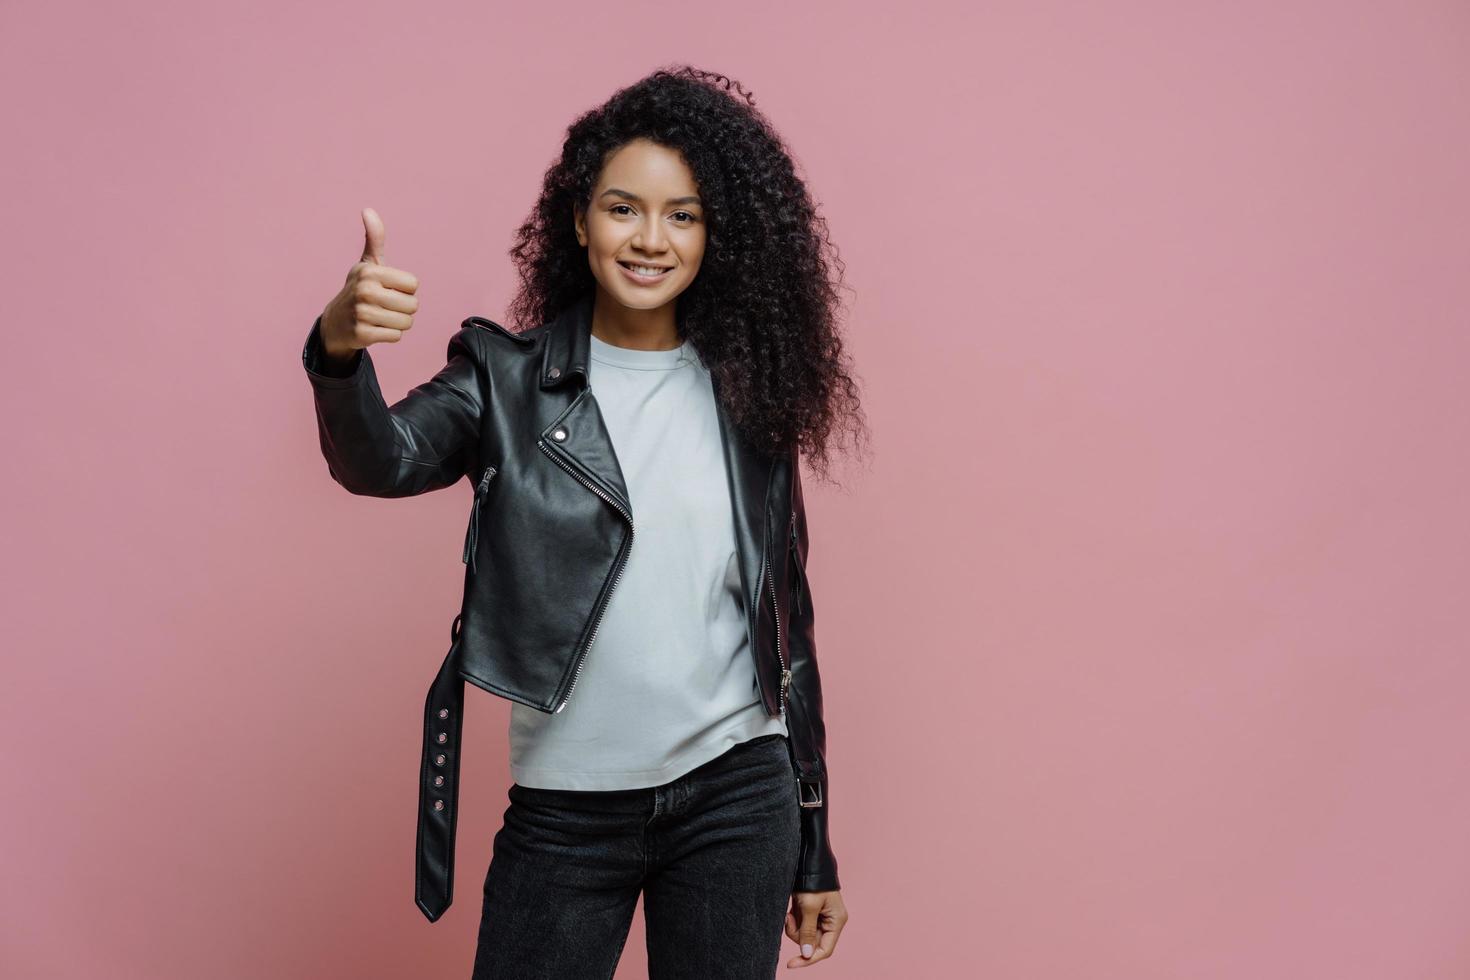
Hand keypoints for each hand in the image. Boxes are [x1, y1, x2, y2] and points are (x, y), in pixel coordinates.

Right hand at [319, 207, 420, 360]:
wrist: (336, 322)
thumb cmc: (359, 289)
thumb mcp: (367, 264)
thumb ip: (374, 239)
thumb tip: (368, 210)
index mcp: (370, 271)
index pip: (413, 285)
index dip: (406, 289)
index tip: (389, 289)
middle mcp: (365, 290)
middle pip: (413, 305)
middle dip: (404, 309)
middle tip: (386, 306)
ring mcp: (362, 313)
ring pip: (406, 322)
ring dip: (399, 323)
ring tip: (382, 317)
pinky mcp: (363, 334)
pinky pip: (396, 337)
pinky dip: (390, 335)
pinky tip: (376, 329)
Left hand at [784, 889, 846, 967]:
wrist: (808, 861)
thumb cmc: (812, 882)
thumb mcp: (809, 908)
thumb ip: (807, 932)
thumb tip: (806, 954)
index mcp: (836, 921)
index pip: (824, 950)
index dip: (808, 959)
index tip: (791, 964)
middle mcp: (830, 921)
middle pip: (812, 942)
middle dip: (798, 934)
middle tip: (789, 919)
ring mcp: (820, 917)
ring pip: (804, 935)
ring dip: (794, 926)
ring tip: (790, 912)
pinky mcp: (811, 912)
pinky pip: (800, 925)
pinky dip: (793, 920)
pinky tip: (791, 909)